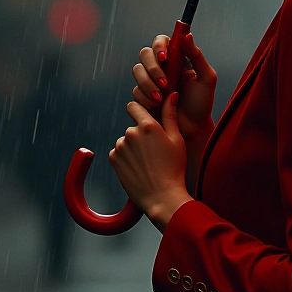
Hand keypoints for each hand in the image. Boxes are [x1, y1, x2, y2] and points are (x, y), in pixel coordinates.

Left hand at [108, 93, 191, 231]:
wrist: (162, 198)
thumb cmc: (174, 169)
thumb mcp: (177, 140)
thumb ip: (170, 115)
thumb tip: (172, 94)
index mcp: (148, 126)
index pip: (134, 106)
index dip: (140, 111)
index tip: (146, 119)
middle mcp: (131, 133)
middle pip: (133, 126)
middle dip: (141, 134)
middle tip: (154, 150)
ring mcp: (120, 147)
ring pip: (126, 140)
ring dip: (133, 146)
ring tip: (148, 162)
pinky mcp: (114, 160)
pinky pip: (119, 152)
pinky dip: (126, 158)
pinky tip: (139, 168)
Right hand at [132, 32, 215, 143]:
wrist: (192, 129)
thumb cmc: (201, 103)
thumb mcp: (206, 78)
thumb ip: (197, 56)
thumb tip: (187, 35)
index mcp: (177, 59)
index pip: (161, 41)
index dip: (159, 45)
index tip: (164, 56)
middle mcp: (162, 67)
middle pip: (145, 54)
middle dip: (152, 68)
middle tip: (165, 82)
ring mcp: (151, 81)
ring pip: (137, 71)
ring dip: (148, 84)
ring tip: (162, 98)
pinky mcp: (143, 96)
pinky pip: (136, 91)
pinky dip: (145, 98)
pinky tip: (158, 106)